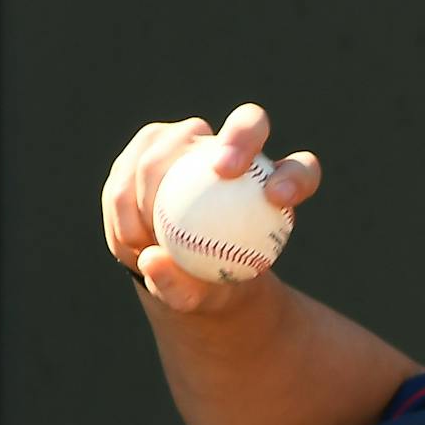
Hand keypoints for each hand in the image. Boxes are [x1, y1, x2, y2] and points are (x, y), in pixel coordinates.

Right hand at [100, 102, 320, 313]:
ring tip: (145, 237)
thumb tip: (153, 259)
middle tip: (223, 171)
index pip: (299, 171)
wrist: (177, 268)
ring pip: (174, 144)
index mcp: (273, 185)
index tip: (276, 198)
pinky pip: (133, 164)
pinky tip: (126, 235)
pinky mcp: (151, 144)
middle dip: (240, 140)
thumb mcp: (198, 299)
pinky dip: (125, 199)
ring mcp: (192, 142)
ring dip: (155, 184)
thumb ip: (181, 287)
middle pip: (249, 125)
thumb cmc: (204, 285)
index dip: (294, 177)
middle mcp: (237, 151)